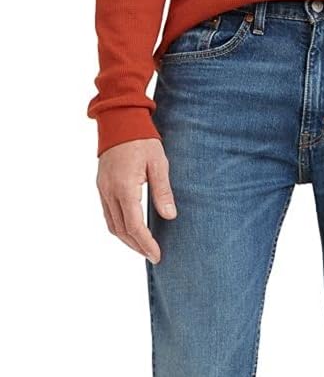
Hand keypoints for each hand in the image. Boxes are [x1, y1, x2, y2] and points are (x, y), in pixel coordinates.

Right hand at [96, 138, 176, 263]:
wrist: (119, 120)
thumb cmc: (142, 140)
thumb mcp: (158, 163)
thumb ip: (163, 191)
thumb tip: (169, 216)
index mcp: (124, 187)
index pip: (134, 225)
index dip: (146, 243)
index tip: (157, 255)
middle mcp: (109, 191)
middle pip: (121, 230)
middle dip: (137, 246)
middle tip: (153, 256)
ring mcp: (103, 189)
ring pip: (112, 225)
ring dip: (127, 240)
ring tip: (143, 248)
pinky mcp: (101, 186)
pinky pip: (108, 214)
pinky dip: (119, 228)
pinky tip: (131, 231)